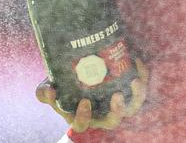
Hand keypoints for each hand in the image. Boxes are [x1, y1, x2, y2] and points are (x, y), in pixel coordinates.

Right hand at [35, 59, 149, 132]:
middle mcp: (101, 115)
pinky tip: (137, 61)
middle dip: (118, 110)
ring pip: (131, 108)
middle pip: (114, 121)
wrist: (79, 74)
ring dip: (136, 96)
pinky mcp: (127, 92)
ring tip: (135, 81)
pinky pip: (139, 88)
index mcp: (82, 117)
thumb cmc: (63, 87)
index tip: (84, 102)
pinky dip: (141, 76)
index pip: (82, 124)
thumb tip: (50, 91)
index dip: (84, 116)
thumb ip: (44, 92)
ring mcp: (116, 105)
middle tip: (117, 95)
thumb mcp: (49, 89)